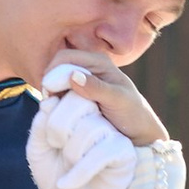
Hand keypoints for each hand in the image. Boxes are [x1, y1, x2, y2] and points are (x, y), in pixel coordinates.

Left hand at [27, 75, 138, 188]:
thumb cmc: (57, 176)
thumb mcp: (38, 150)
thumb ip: (39, 126)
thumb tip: (48, 103)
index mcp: (77, 111)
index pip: (66, 90)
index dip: (51, 109)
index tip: (47, 135)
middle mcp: (98, 117)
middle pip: (79, 101)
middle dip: (58, 126)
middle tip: (55, 146)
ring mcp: (113, 133)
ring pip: (90, 127)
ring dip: (71, 152)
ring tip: (67, 166)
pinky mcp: (124, 153)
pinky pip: (103, 152)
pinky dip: (80, 170)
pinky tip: (68, 183)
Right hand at [44, 51, 169, 149]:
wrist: (139, 132)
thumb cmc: (132, 114)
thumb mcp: (117, 100)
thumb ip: (97, 88)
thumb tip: (73, 76)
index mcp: (98, 61)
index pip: (64, 57)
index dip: (52, 72)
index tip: (50, 94)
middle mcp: (88, 67)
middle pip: (57, 68)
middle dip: (50, 84)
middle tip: (51, 104)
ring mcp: (83, 81)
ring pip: (56, 81)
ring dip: (52, 94)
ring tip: (56, 110)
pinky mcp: (79, 94)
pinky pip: (60, 93)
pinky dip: (57, 102)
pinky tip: (61, 113)